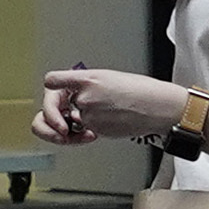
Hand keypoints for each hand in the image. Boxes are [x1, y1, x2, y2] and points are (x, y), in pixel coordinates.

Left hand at [37, 66, 174, 145]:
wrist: (157, 107)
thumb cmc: (140, 91)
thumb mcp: (108, 77)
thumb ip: (86, 84)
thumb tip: (75, 94)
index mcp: (87, 79)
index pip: (53, 80)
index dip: (52, 86)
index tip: (53, 90)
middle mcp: (84, 97)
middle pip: (55, 106)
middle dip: (59, 113)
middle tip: (65, 117)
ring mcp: (89, 116)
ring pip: (72, 120)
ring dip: (80, 121)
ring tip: (99, 115)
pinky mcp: (96, 130)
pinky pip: (84, 131)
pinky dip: (91, 129)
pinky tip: (106, 123)